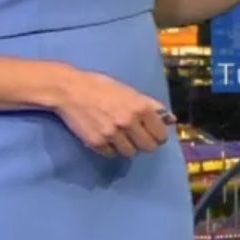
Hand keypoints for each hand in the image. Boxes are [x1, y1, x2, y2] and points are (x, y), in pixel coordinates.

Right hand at [50, 66, 175, 158]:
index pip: (161, 135)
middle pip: (148, 148)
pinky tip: (105, 136)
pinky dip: (110, 148)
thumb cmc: (100, 86)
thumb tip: (171, 119)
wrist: (69, 90)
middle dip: (144, 143)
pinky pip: (112, 154)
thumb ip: (150, 105)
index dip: (158, 135)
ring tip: (119, 135)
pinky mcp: (97, 143)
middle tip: (136, 136)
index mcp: (139, 107)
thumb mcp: (128, 90)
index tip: (152, 133)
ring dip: (127, 146)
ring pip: (130, 153)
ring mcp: (112, 134)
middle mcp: (128, 122)